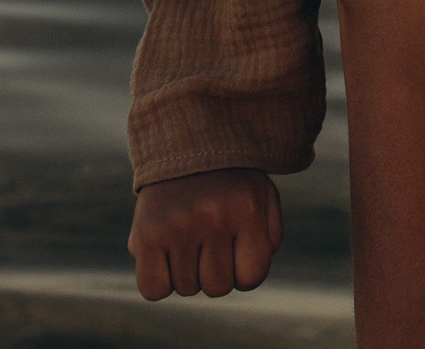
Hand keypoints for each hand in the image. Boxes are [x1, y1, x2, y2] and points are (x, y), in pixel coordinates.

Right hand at [127, 167, 282, 299]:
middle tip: (209, 236)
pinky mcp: (146, 234)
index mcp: (248, 207)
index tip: (236, 247)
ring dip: (187, 271)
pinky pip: (154, 291)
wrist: (184, 142)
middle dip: (215, 269)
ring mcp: (178, 225)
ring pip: (186, 289)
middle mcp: (214, 216)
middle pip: (217, 287)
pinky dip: (159, 281)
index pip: (251, 277)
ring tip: (188, 234)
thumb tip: (247, 277)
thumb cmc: (229, 180)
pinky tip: (164, 251)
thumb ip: (269, 238)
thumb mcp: (262, 196)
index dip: (243, 270)